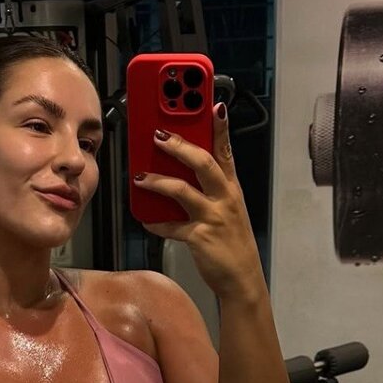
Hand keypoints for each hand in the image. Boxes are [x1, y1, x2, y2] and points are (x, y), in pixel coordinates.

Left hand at [133, 104, 264, 298]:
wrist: (241, 279)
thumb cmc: (231, 243)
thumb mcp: (228, 209)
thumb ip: (210, 190)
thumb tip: (181, 173)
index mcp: (231, 188)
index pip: (225, 150)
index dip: (220, 127)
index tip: (213, 104)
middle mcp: (224, 198)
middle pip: (202, 162)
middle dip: (179, 145)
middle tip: (158, 135)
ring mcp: (212, 217)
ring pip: (182, 191)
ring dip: (157, 181)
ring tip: (140, 177)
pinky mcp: (199, 238)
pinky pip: (171, 227)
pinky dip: (156, 223)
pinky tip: (145, 219)